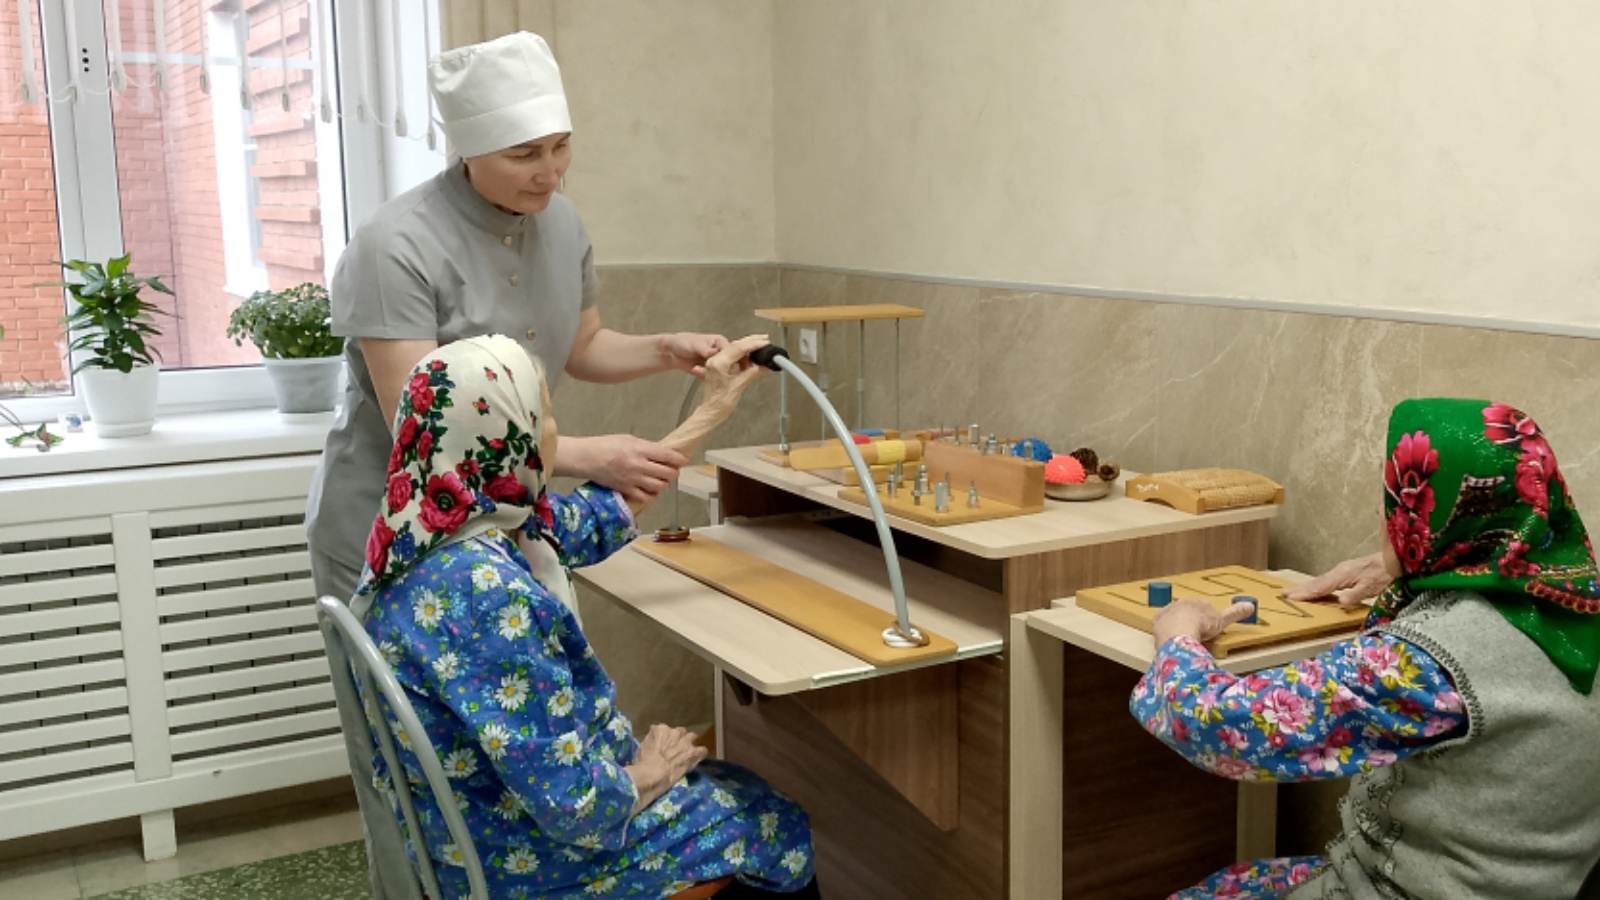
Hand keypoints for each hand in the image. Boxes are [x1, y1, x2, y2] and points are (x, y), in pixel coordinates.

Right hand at [559, 434, 687, 505]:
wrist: (587, 458)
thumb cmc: (606, 445)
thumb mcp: (628, 439)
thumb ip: (647, 447)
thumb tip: (663, 452)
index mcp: (641, 449)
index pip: (669, 456)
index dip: (680, 460)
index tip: (683, 461)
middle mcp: (639, 465)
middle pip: (668, 473)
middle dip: (673, 472)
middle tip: (671, 470)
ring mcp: (633, 479)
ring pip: (660, 487)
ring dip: (664, 484)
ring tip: (660, 479)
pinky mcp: (626, 490)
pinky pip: (647, 498)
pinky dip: (652, 495)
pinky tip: (650, 490)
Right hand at [626, 723, 706, 812]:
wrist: (652, 774)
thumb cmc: (642, 763)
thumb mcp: (642, 747)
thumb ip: (651, 741)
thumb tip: (653, 744)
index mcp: (660, 729)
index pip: (664, 730)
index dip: (665, 739)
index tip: (663, 746)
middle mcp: (674, 732)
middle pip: (680, 731)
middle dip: (678, 739)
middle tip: (674, 749)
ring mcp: (685, 742)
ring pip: (692, 737)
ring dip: (689, 744)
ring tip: (686, 753)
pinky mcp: (693, 753)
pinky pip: (702, 750)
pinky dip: (700, 754)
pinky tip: (696, 759)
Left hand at [660, 332, 728, 378]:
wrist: (671, 353)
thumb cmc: (683, 342)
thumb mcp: (695, 344)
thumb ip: (707, 350)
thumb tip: (717, 353)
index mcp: (719, 342)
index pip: (733, 351)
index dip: (734, 359)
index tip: (729, 366)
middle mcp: (720, 353)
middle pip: (731, 363)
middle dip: (724, 369)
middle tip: (715, 371)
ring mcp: (715, 364)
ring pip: (723, 373)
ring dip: (713, 375)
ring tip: (699, 369)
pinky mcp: (709, 373)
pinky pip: (713, 379)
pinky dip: (707, 379)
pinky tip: (697, 372)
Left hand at [699, 334, 768, 412]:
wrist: (711, 412)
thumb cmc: (719, 403)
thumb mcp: (740, 385)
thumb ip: (753, 372)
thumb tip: (764, 365)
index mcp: (718, 364)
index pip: (739, 348)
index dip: (754, 344)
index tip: (764, 343)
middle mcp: (714, 360)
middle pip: (735, 344)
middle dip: (751, 342)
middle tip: (764, 340)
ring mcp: (714, 363)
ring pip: (733, 348)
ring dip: (746, 348)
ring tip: (759, 351)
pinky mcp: (716, 366)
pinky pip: (730, 355)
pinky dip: (741, 355)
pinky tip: (749, 358)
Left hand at [1152, 598, 1256, 648]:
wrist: (1180, 632)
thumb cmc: (1202, 626)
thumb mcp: (1222, 620)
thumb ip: (1236, 613)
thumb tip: (1251, 605)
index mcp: (1198, 603)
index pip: (1203, 607)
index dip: (1206, 617)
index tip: (1207, 625)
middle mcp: (1182, 603)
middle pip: (1187, 610)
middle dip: (1191, 618)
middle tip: (1194, 631)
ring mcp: (1168, 611)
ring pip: (1173, 615)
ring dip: (1177, 623)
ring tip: (1182, 635)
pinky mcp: (1158, 621)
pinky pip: (1161, 622)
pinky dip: (1164, 627)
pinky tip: (1167, 635)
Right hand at [1280, 552, 1390, 609]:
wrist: (1395, 560)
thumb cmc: (1385, 575)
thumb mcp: (1372, 587)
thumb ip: (1356, 594)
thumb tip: (1340, 601)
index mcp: (1343, 575)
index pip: (1320, 586)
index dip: (1305, 593)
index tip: (1290, 597)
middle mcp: (1339, 571)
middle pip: (1316, 582)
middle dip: (1300, 588)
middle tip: (1283, 594)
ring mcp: (1342, 570)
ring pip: (1320, 580)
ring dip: (1306, 587)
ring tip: (1293, 592)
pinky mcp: (1346, 571)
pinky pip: (1326, 580)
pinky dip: (1316, 585)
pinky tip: (1315, 589)